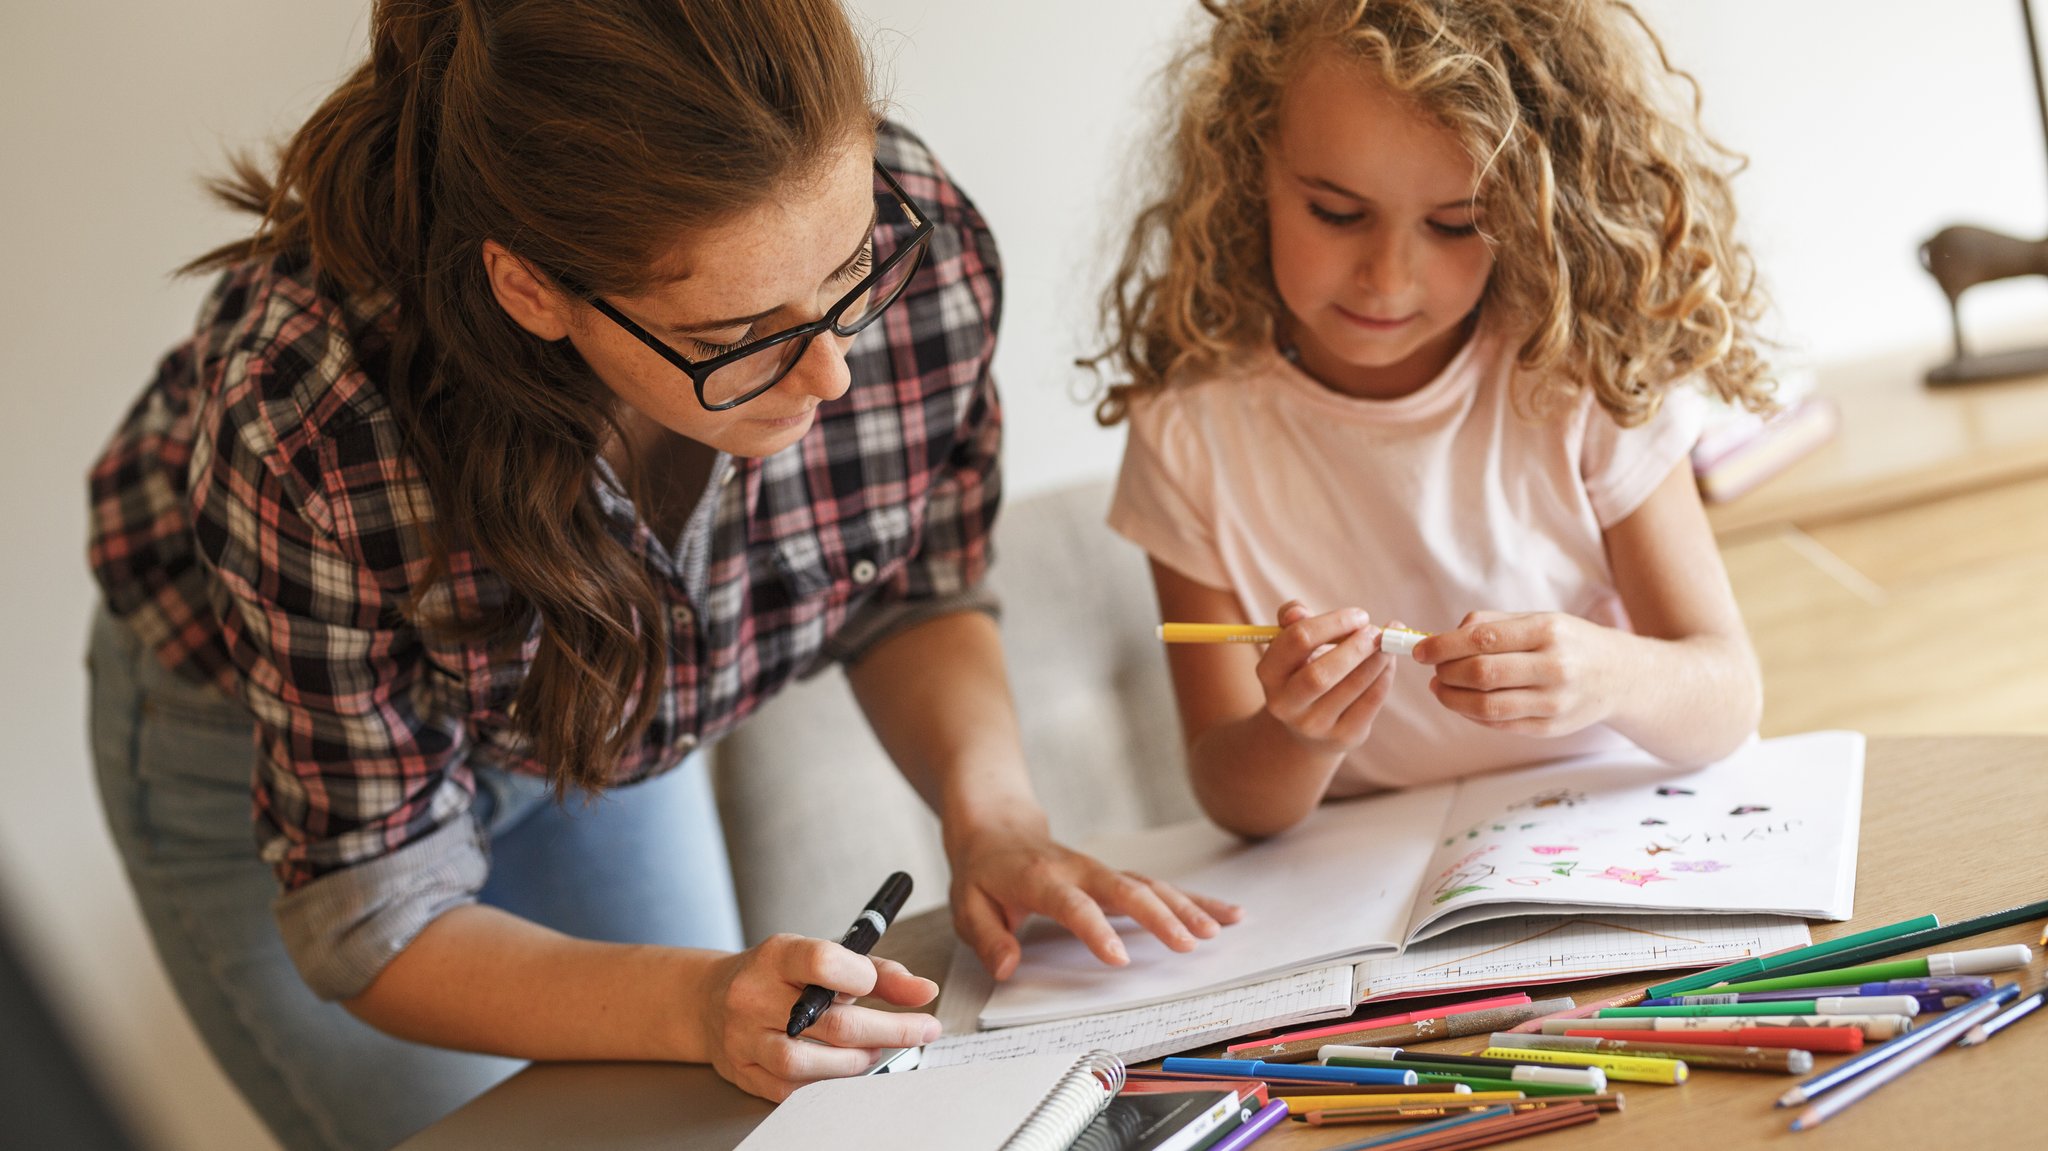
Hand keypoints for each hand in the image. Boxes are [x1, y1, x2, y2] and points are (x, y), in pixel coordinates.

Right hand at [697, 935, 940, 1100]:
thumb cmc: (779, 976)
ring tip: (872, 1052)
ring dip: (855, 1062)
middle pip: (831, 1023)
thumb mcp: (822, 956)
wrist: (710, 999)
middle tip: (922, 1031)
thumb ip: (876, 972)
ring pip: (808, 1063)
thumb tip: (924, 991)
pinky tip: (841, 1069)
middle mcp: (753, 996)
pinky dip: (826, 1082)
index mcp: (776, 956)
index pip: (822, 962)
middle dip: (890, 1031)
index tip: (887, 987)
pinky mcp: (743, 1072)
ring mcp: (744, 1038)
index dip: (863, 977)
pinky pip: (791, 1089)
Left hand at [947, 819, 1241, 980]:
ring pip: (1150, 885)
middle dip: (1160, 917)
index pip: (1072, 905)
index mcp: (1040, 879)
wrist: (997, 828)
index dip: (1096, 931)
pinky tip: (1225, 913)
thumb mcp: (966, 906)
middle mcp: (1079, 871)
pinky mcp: (1116, 876)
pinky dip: (1193, 899)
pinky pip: (1158, 887)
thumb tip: (1007, 968)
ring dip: (1186, 906)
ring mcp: (1101, 871)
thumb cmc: (983, 873)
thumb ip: (988, 938)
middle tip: (1189, 944)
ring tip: (1220, 928)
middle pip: (1125, 890)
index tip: (1119, 960)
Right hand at [1255, 601, 1396, 756]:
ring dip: (1377, 659)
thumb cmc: (1303, 671)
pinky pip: (1370, 702)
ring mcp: (1314, 724)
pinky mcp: (1343, 736)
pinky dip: (1384, 677)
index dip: (1333, 623)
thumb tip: (1298, 611)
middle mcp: (1285, 703)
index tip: (1359, 615)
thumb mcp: (1292, 645)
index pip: (1297, 640)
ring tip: (1388, 643)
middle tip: (1376, 632)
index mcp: (1269, 673)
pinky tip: (1388, 663)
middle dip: (1355, 647)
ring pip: (1352, 687)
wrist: (1308, 728)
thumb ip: (1291, 619)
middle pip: (1320, 674)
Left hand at [1415, 610, 1618, 736]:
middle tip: (1433, 668)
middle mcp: (1554, 667)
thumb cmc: (1568, 642)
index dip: (1443, 646)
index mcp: (1548, 631)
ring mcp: (1554, 702)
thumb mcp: (1537, 619)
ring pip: (1487, 706)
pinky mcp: (1550, 728)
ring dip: (1452, 698)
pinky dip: (1472, 714)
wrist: (1619, 676)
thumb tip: (1443, 638)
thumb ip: (1490, 624)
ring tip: (1441, 687)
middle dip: (1446, 672)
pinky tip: (1463, 702)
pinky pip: (1500, 725)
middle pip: (1481, 674)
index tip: (1420, 650)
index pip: (1482, 639)